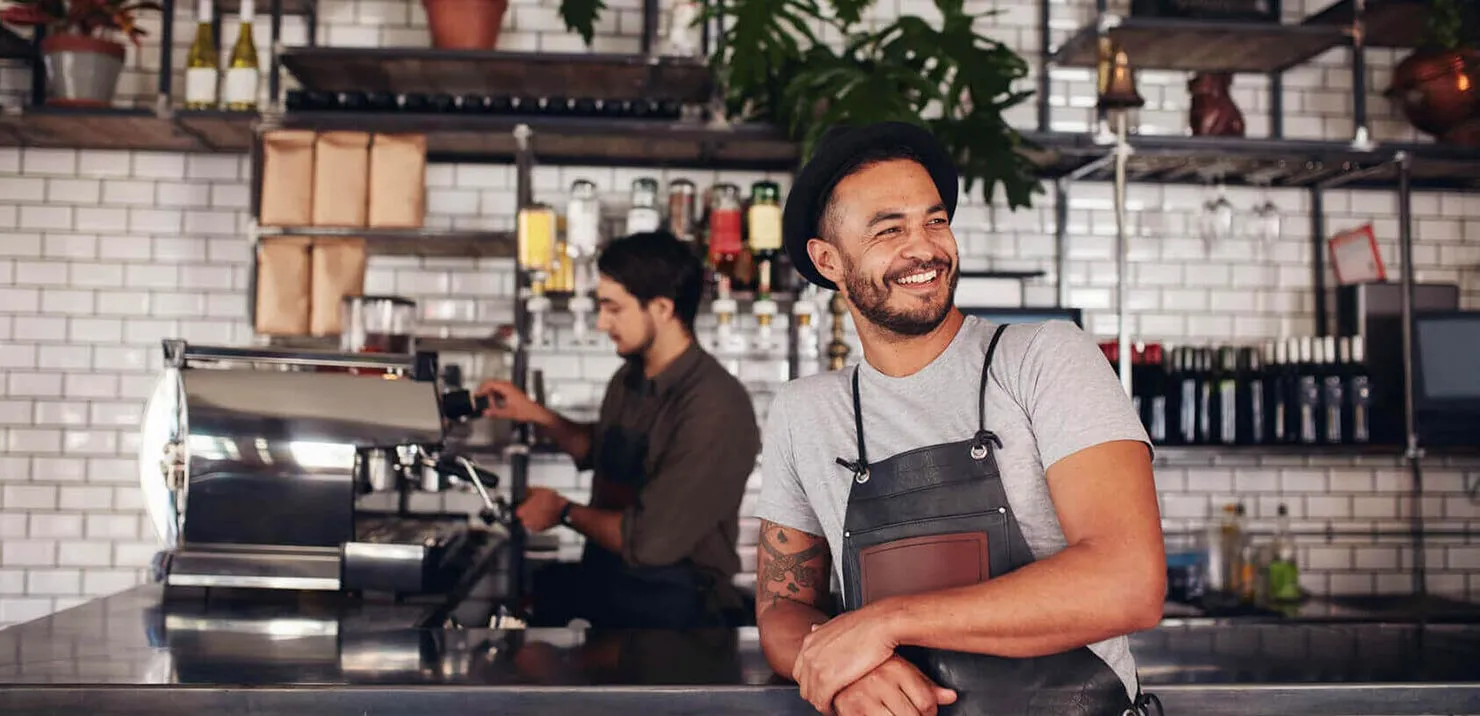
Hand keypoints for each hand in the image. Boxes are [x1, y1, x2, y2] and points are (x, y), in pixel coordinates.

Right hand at [475, 379, 548, 424]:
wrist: (535, 412)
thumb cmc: (526, 410)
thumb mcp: (508, 413)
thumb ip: (495, 413)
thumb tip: (485, 412)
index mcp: (507, 388)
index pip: (490, 383)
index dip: (481, 389)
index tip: (477, 395)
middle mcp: (508, 386)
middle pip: (491, 384)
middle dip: (484, 391)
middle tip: (478, 398)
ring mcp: (509, 388)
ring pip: (494, 387)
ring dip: (489, 395)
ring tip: (486, 404)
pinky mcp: (510, 392)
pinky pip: (498, 391)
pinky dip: (494, 396)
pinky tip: (493, 404)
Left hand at [515, 487, 569, 531]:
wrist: (563, 510)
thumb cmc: (550, 501)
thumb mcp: (537, 490)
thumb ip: (526, 491)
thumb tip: (522, 490)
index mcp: (521, 512)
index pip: (517, 508)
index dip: (523, 504)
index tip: (527, 502)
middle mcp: (525, 522)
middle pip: (523, 515)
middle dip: (528, 510)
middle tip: (535, 505)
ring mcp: (532, 527)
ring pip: (529, 520)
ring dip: (533, 516)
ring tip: (541, 509)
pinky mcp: (539, 530)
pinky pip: (536, 524)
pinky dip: (538, 520)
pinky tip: (544, 514)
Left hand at [794, 608, 898, 713]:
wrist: (880, 624)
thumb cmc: (867, 624)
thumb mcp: (839, 623)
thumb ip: (824, 632)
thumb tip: (815, 628)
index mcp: (810, 641)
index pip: (801, 671)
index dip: (812, 682)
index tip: (824, 687)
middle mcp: (809, 654)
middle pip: (804, 685)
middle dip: (816, 694)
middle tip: (830, 699)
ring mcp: (816, 667)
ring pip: (811, 696)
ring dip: (823, 703)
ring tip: (835, 706)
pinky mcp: (827, 680)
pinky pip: (821, 702)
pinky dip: (829, 709)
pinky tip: (838, 709)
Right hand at [832, 655, 956, 715]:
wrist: (831, 662)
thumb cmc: (869, 667)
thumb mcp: (900, 669)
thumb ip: (926, 685)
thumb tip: (951, 696)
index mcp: (895, 667)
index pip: (926, 702)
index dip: (930, 712)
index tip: (926, 712)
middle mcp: (880, 680)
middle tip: (911, 714)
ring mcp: (864, 696)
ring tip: (892, 712)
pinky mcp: (851, 710)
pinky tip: (881, 713)